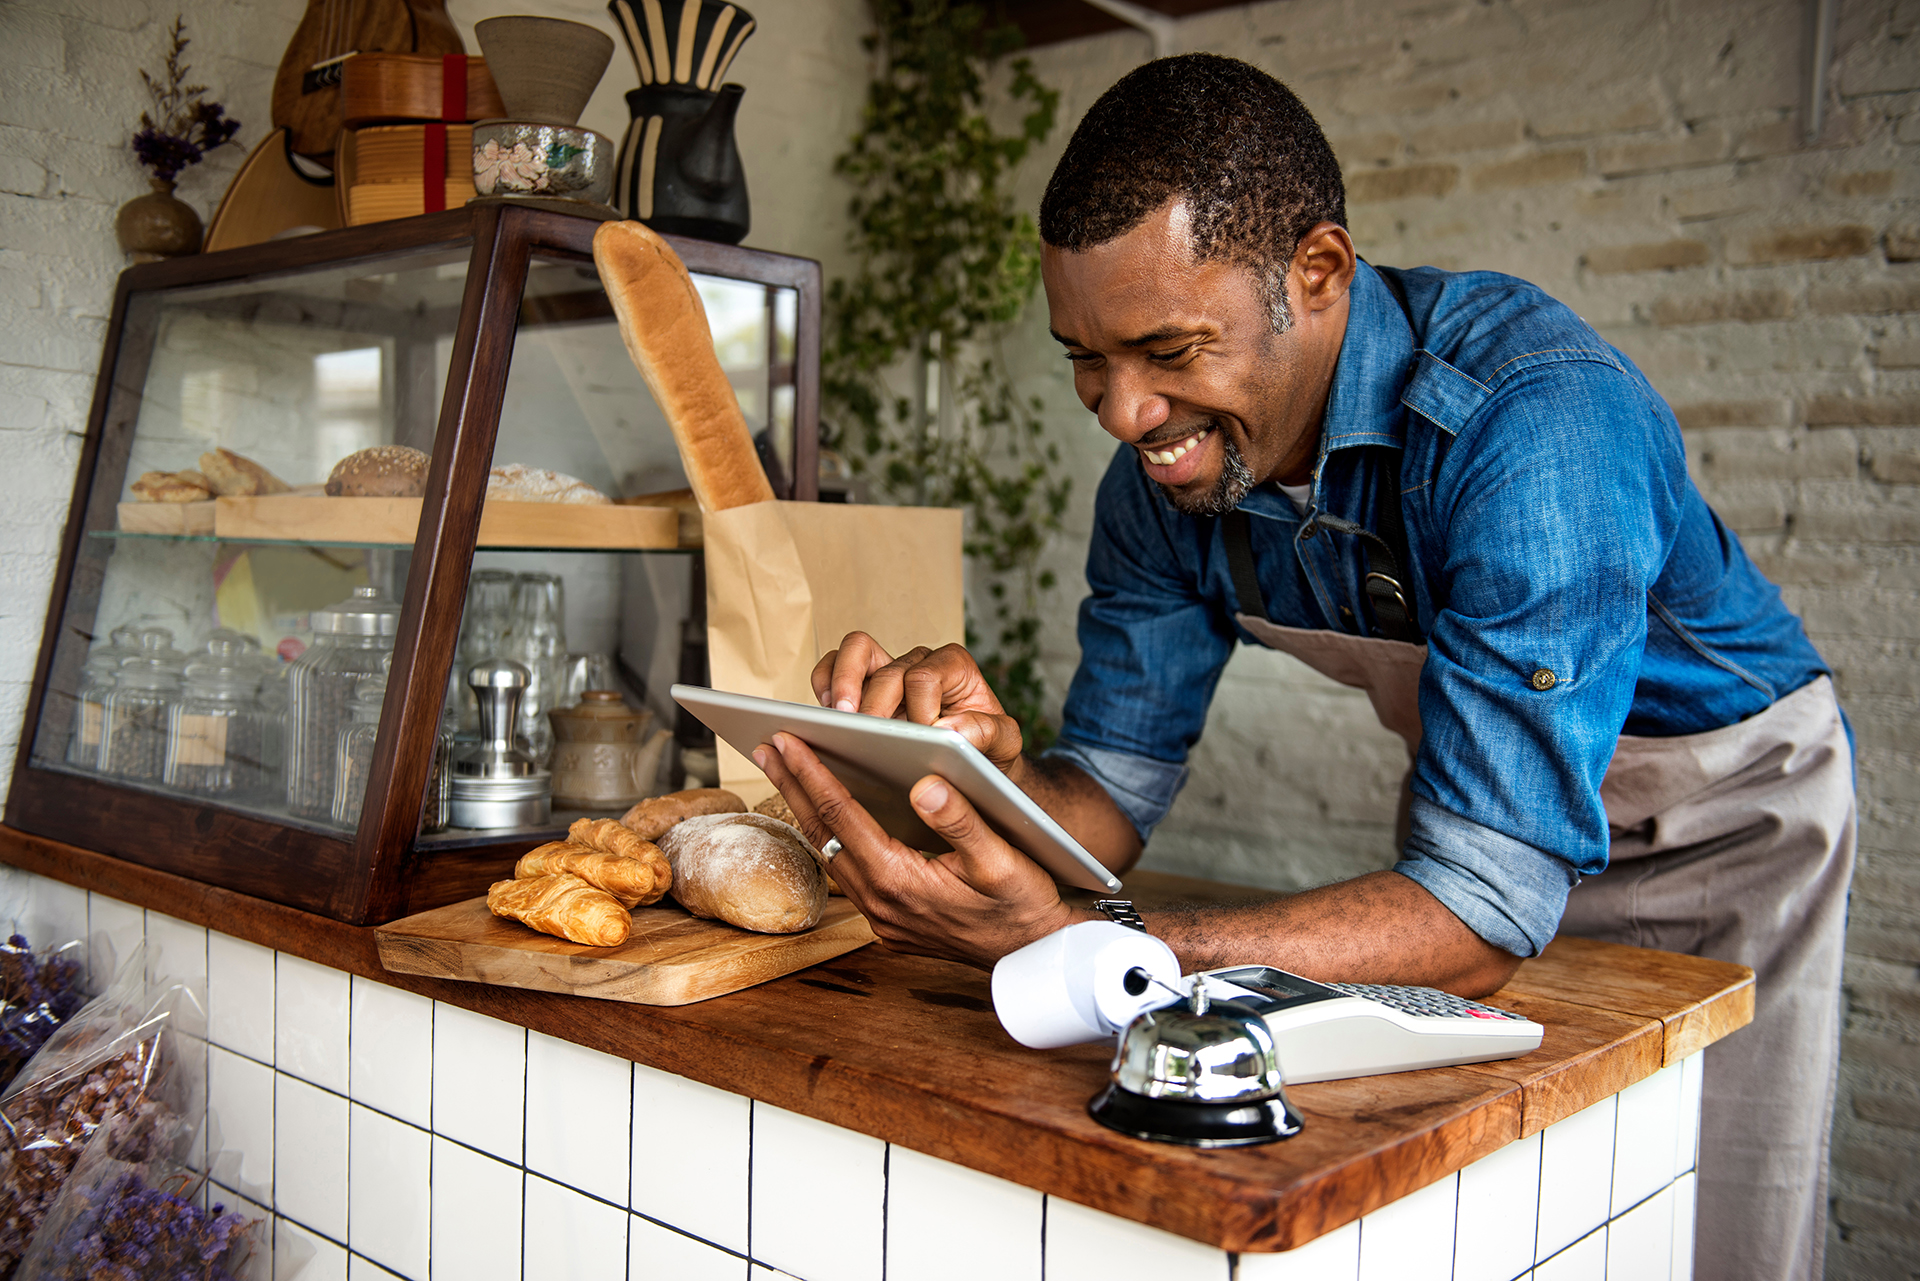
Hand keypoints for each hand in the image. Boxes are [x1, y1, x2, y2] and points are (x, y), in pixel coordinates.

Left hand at [754, 731, 1083, 968]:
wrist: (1034, 954)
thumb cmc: (1023, 902)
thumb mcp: (1002, 858)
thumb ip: (961, 820)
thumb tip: (924, 784)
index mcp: (899, 880)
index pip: (843, 815)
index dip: (811, 773)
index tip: (786, 740)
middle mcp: (880, 902)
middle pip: (823, 833)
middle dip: (792, 785)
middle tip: (765, 746)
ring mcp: (881, 916)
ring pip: (830, 852)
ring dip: (806, 810)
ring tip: (787, 772)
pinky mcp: (889, 920)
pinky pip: (848, 872)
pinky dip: (831, 835)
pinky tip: (828, 814)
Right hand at [812, 631, 1024, 773]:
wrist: (976, 761)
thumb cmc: (989, 748)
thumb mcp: (1004, 743)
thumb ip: (988, 732)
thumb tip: (948, 730)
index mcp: (954, 667)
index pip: (923, 676)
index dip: (918, 708)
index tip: (922, 738)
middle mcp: (919, 662)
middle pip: (886, 667)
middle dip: (874, 701)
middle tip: (867, 731)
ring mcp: (887, 671)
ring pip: (855, 651)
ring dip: (841, 682)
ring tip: (838, 718)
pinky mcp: (862, 688)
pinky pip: (833, 668)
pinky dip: (824, 683)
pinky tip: (827, 716)